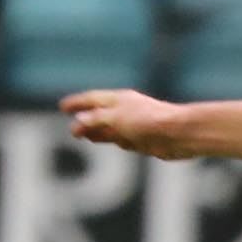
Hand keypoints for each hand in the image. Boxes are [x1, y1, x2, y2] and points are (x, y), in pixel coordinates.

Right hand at [59, 88, 193, 160]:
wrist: (179, 134)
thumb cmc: (148, 120)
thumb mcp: (116, 118)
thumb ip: (96, 120)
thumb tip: (79, 121)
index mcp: (119, 99)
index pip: (92, 99)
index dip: (77, 103)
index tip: (62, 107)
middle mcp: (126, 111)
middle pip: (99, 115)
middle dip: (85, 120)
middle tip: (72, 128)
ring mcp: (134, 126)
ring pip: (110, 129)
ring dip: (96, 132)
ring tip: (83, 135)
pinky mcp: (143, 141)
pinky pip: (123, 141)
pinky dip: (114, 141)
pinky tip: (111, 142)